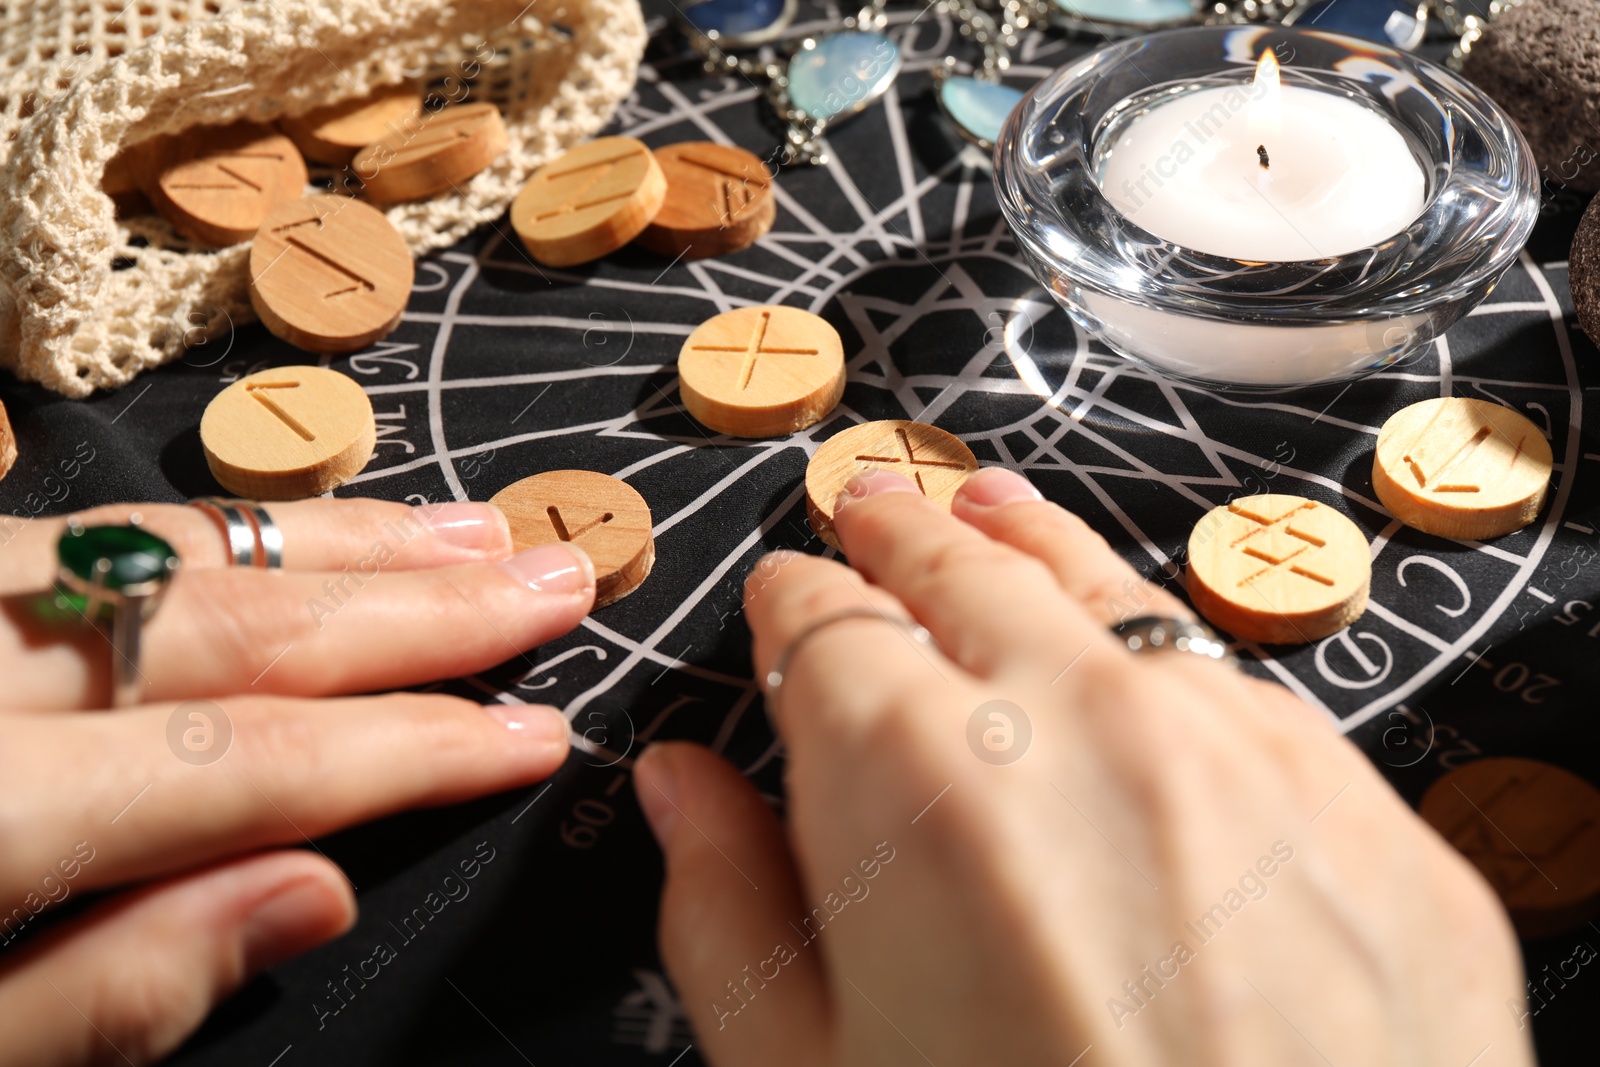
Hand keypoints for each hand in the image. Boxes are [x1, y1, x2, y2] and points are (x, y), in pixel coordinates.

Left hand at [0, 497, 590, 1064]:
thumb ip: (106, 992)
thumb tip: (309, 900)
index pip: (248, 762)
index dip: (412, 749)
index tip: (531, 737)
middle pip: (237, 626)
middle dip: (419, 610)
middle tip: (548, 586)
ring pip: (172, 551)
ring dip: (340, 546)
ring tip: (468, 533)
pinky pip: (99, 535)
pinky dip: (221, 533)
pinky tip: (298, 535)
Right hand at [634, 467, 1531, 1065]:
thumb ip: (726, 906)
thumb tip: (683, 788)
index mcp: (915, 780)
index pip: (823, 620)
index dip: (792, 601)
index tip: (787, 600)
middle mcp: (1085, 724)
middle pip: (964, 566)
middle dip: (902, 533)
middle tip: (874, 507)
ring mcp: (1243, 753)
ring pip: (1111, 594)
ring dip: (1034, 549)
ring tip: (992, 512)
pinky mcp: (1364, 812)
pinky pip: (1242, 695)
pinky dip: (1168, 670)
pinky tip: (1142, 684)